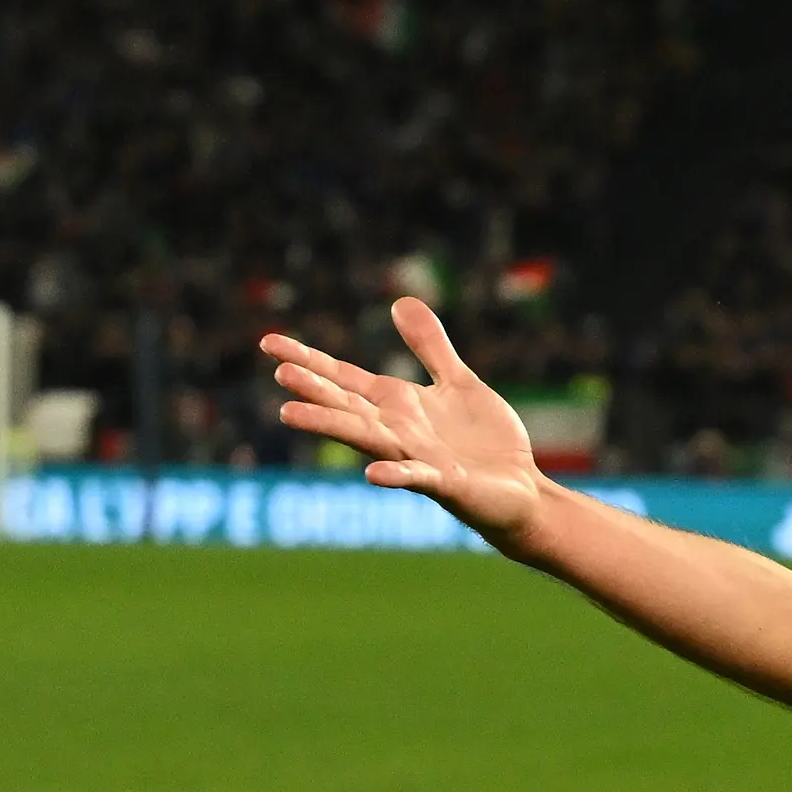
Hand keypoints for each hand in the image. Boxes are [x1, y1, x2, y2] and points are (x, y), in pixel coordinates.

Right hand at [257, 298, 546, 543]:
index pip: (343, 379)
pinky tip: (372, 474)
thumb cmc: (489, 442)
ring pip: (367, 439)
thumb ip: (429, 347)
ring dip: (331, 426)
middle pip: (346, 405)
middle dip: (314, 389)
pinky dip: (395, 476)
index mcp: (397, 406)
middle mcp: (398, 432)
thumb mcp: (458, 382)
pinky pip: (416, 478)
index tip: (268, 343)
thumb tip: (400, 302)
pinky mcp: (446, 483)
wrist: (523, 490)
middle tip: (279, 372)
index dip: (308, 360)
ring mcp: (418, 459)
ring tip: (291, 414)